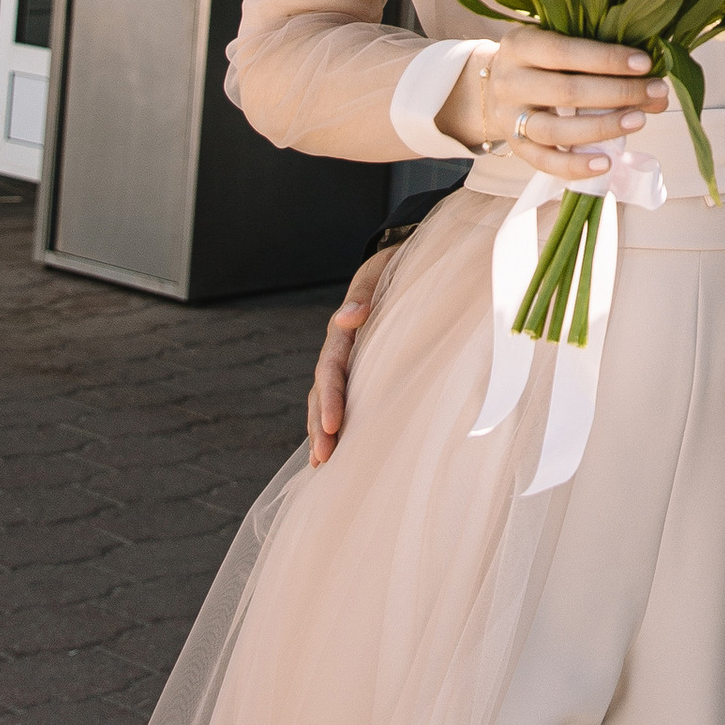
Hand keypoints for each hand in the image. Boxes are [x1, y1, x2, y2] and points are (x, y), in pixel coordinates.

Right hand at [309, 245, 393, 465]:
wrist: (404, 260)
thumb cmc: (399, 266)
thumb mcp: (382, 269)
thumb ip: (366, 290)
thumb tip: (349, 316)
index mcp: (346, 327)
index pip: (332, 367)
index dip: (331, 397)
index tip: (333, 426)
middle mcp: (341, 347)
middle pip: (323, 390)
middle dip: (320, 425)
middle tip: (323, 459)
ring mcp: (349, 358)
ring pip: (326, 397)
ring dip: (321, 430)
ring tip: (321, 464)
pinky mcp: (361, 366)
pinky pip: (345, 396)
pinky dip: (335, 422)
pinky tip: (337, 450)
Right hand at [440, 26, 667, 176]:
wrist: (493, 85)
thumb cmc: (541, 59)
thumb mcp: (557, 42)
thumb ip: (598, 57)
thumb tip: (655, 85)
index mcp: (520, 44)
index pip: (565, 52)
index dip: (606, 59)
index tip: (645, 64)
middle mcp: (509, 81)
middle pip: (566, 91)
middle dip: (617, 92)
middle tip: (656, 92)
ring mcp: (509, 118)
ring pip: (556, 130)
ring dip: (602, 128)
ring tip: (639, 120)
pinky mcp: (515, 147)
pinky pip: (545, 162)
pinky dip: (576, 166)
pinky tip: (607, 162)